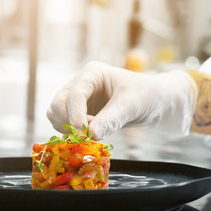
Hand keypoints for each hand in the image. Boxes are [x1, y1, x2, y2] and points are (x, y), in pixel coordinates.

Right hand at [46, 61, 196, 139]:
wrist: (154, 103)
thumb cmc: (146, 95)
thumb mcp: (130, 105)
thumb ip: (112, 119)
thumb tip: (91, 135)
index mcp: (92, 73)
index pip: (75, 94)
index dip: (76, 116)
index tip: (85, 134)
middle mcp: (81, 84)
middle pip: (59, 104)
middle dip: (69, 122)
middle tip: (88, 137)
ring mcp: (78, 99)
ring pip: (56, 115)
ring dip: (68, 129)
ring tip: (93, 134)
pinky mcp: (79, 113)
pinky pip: (63, 125)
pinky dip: (72, 134)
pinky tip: (92, 135)